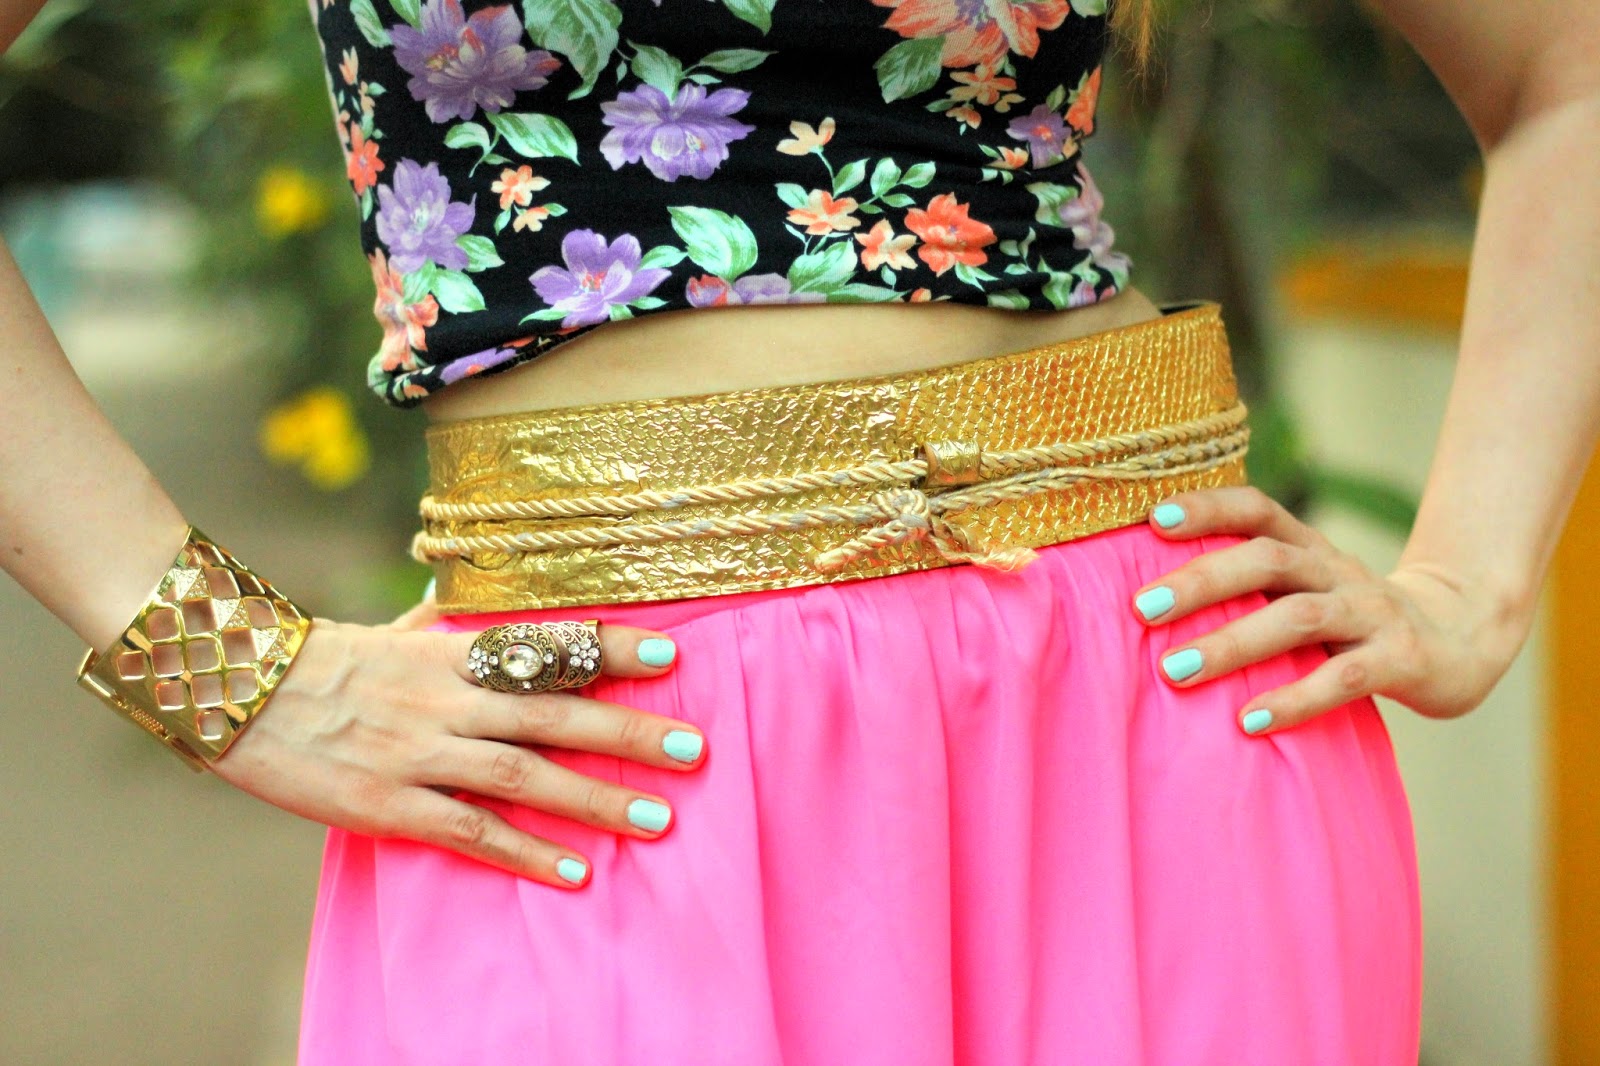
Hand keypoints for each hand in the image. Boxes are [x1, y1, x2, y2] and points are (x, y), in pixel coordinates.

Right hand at [205, 612, 703, 888]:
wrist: (237, 691)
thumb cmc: (320, 659)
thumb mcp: (388, 633)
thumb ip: (437, 626)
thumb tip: (461, 602)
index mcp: (451, 654)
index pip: (547, 646)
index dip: (611, 650)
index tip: (671, 655)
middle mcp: (447, 700)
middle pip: (554, 713)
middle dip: (627, 732)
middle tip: (692, 749)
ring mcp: (420, 753)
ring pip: (525, 777)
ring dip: (595, 800)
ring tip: (657, 819)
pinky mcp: (389, 805)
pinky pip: (471, 832)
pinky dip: (527, 854)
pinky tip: (576, 873)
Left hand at [1130, 486, 1526, 735]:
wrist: (1461, 641)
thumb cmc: (1352, 619)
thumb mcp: (1306, 589)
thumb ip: (1249, 587)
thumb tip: (1147, 601)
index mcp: (1309, 548)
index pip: (1258, 511)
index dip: (1209, 508)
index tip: (1154, 519)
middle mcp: (1337, 571)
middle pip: (1267, 560)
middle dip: (1202, 582)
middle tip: (1141, 609)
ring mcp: (1372, 614)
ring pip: (1298, 618)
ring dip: (1233, 643)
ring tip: (1175, 671)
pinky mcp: (1401, 661)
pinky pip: (1344, 678)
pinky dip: (1295, 699)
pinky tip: (1249, 721)